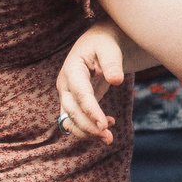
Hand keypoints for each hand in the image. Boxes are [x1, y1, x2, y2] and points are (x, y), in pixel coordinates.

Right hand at [56, 24, 127, 140]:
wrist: (98, 43)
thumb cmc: (104, 43)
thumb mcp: (109, 47)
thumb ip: (112, 63)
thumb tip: (116, 81)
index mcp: (72, 69)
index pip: (80, 94)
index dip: (91, 111)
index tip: (104, 125)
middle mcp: (65, 85)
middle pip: (72, 111)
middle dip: (88, 127)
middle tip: (109, 138)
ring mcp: (67, 95)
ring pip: (70, 120)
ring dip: (87, 133)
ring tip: (109, 138)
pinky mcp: (74, 103)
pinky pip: (76, 121)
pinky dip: (89, 128)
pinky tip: (109, 124)